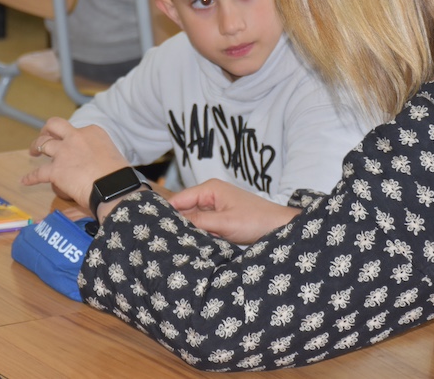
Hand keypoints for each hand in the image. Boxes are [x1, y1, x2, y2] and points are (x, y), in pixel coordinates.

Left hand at [23, 118, 129, 209]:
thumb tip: (96, 168)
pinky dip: (31, 177)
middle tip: (45, 136)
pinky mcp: (55, 170)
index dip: (74, 137)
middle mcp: (76, 137)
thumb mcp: (111, 157)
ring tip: (33, 152)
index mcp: (93, 132)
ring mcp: (64, 152)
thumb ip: (100, 157)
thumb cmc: (119, 176)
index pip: (78, 130)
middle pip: (55, 125)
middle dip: (48, 130)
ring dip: (36, 146)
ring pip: (43, 143)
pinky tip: (25, 181)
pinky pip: (38, 173)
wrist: (113, 187)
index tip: (73, 144)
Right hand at [169, 179, 300, 244]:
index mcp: (210, 189)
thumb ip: (199, 222)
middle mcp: (210, 195)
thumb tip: (174, 226)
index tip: (153, 229)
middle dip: (177, 224)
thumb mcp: (224, 223)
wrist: (279, 227)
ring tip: (175, 244)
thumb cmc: (256, 220)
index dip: (166, 213)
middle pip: (184, 209)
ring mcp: (215, 207)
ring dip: (188, 230)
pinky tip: (193, 244)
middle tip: (162, 241)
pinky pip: (203, 225)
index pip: (179, 199)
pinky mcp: (220, 219)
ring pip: (193, 219)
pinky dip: (199, 234)